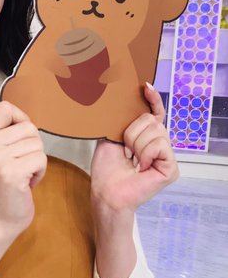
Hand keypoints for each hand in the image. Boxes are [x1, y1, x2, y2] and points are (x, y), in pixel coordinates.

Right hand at [0, 101, 46, 235]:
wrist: (1, 216)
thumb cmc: (7, 183)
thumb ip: (8, 133)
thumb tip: (25, 119)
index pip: (4, 108)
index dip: (20, 120)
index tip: (18, 140)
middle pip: (28, 127)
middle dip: (33, 146)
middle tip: (21, 164)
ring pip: (37, 143)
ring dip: (37, 161)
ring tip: (24, 174)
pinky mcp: (11, 173)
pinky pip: (40, 158)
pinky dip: (40, 171)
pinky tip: (27, 182)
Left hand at [91, 83, 178, 214]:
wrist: (106, 190)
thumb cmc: (106, 169)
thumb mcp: (111, 136)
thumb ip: (123, 121)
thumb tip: (124, 100)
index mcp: (145, 137)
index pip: (155, 113)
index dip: (153, 99)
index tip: (145, 87)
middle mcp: (159, 145)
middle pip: (152, 120)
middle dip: (132, 133)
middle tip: (125, 150)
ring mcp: (166, 156)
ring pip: (156, 131)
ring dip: (137, 145)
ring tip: (132, 160)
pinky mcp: (171, 168)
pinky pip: (160, 146)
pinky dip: (146, 154)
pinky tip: (141, 168)